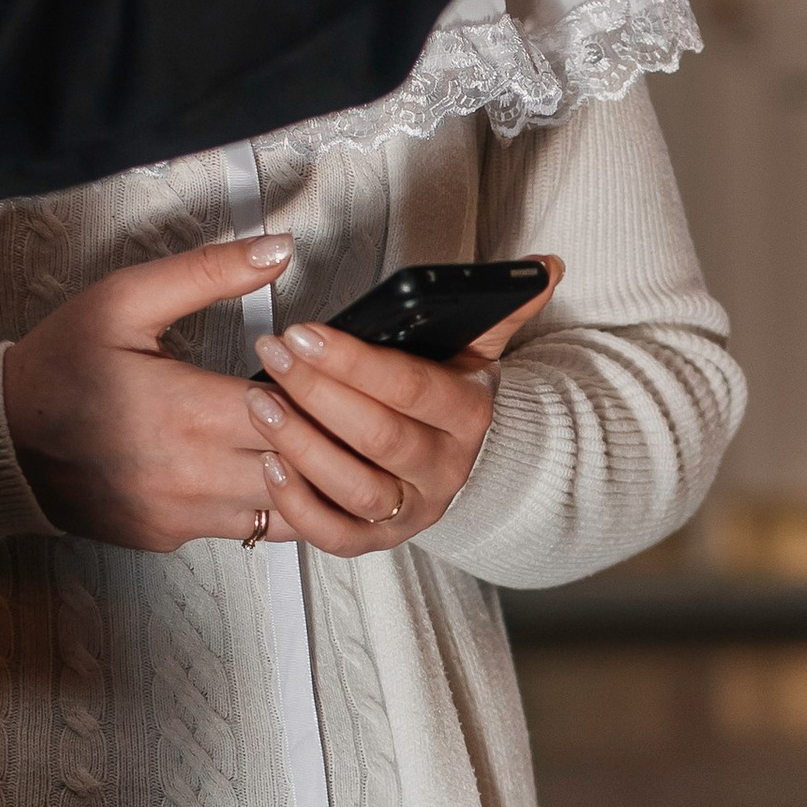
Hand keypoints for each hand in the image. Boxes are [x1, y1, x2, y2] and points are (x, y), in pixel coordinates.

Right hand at [0, 232, 299, 549]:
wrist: (0, 442)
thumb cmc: (60, 367)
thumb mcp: (125, 299)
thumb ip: (208, 272)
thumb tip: (278, 249)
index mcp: (187, 410)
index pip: (296, 411)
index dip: (320, 388)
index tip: (314, 364)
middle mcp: (192, 473)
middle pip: (303, 467)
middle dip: (326, 434)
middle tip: (329, 402)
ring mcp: (184, 514)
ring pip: (288, 511)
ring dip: (308, 475)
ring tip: (308, 437)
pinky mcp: (173, 536)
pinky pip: (248, 530)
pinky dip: (273, 502)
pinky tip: (267, 466)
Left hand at [246, 263, 560, 556]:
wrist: (464, 462)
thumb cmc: (452, 395)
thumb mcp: (479, 348)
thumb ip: (502, 306)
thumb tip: (546, 267)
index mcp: (468, 414)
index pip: (409, 386)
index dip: (352, 361)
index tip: (304, 333)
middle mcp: (444, 468)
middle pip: (377, 435)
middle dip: (317, 392)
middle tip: (273, 354)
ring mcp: (412, 509)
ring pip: (354, 487)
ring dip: (300, 445)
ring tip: (260, 403)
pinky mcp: (379, 540)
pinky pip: (336, 534)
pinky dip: (298, 505)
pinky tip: (269, 464)